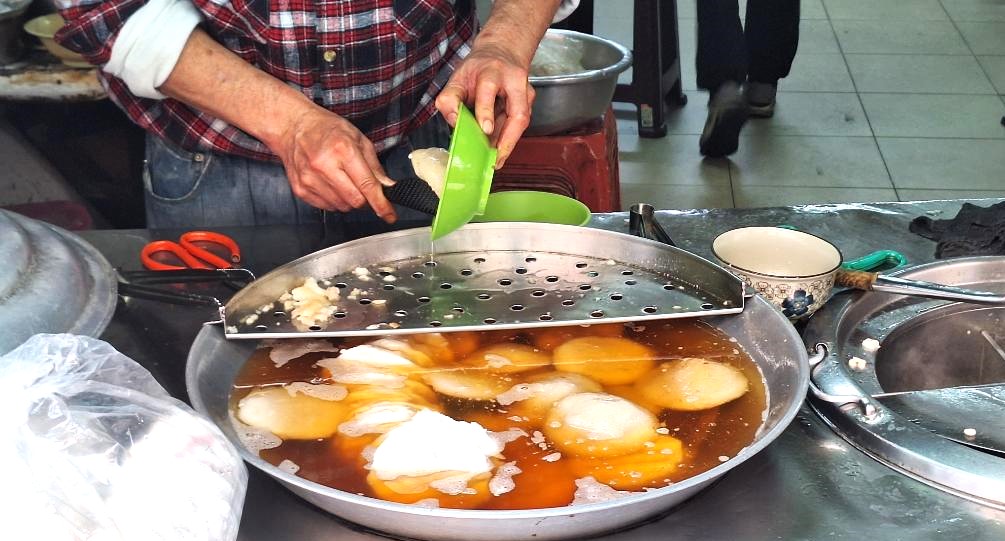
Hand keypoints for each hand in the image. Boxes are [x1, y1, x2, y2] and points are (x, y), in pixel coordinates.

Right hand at [274, 108, 396, 221]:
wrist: (294, 127)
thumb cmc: (326, 129)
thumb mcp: (358, 139)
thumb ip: (375, 166)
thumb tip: (387, 188)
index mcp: (343, 150)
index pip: (367, 185)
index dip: (381, 204)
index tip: (389, 215)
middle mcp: (324, 165)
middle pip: (355, 201)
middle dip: (365, 200)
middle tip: (363, 188)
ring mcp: (310, 179)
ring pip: (341, 206)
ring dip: (349, 200)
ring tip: (343, 180)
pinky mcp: (301, 189)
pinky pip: (326, 207)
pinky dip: (334, 200)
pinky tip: (330, 184)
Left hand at [435, 41, 534, 167]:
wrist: (503, 50)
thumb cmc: (478, 67)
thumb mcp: (459, 76)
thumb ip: (450, 98)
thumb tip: (455, 121)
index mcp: (491, 71)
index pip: (488, 90)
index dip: (486, 111)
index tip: (484, 129)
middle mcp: (513, 80)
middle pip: (518, 113)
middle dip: (507, 139)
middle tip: (495, 160)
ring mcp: (525, 91)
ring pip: (522, 121)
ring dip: (509, 142)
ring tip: (496, 160)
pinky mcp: (530, 100)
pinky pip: (520, 123)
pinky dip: (509, 137)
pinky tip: (499, 149)